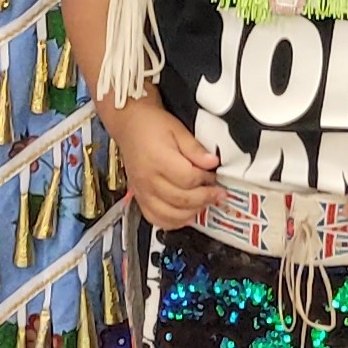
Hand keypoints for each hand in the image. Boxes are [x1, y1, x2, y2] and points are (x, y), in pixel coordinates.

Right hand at [108, 98, 219, 230]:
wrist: (130, 125)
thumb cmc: (151, 125)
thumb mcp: (178, 129)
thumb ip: (196, 149)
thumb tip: (212, 162)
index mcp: (158, 160)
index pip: (188, 179)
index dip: (206, 180)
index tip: (215, 176)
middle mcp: (148, 179)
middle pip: (181, 199)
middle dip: (205, 198)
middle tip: (217, 193)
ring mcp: (142, 191)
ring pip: (169, 215)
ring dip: (191, 212)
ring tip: (205, 203)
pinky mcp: (140, 197)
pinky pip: (155, 219)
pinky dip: (172, 222)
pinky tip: (186, 215)